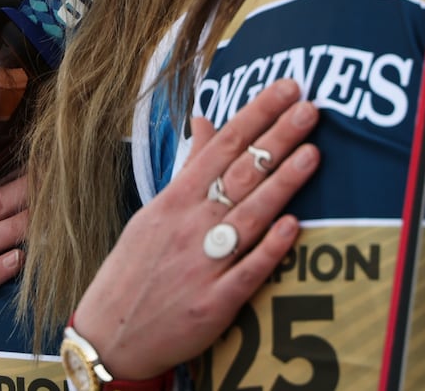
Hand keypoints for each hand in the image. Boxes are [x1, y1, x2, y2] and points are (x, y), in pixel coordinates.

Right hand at [71, 78, 319, 378]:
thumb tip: (207, 120)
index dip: (257, 115)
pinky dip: (269, 248)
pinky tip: (294, 225)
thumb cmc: (136, 268)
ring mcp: (202, 264)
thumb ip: (190, 167)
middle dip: (277, 139)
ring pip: (249, 217)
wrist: (111, 336)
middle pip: (241, 175)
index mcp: (175, 200)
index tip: (287, 88)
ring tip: (314, 153)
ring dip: (282, 184)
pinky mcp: (213, 304)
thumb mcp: (155, 211)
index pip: (223, 146)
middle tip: (310, 109)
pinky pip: (247, 272)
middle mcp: (189, 226)